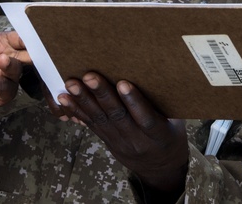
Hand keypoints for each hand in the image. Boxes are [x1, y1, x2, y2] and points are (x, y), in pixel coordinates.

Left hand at [0, 5, 26, 118]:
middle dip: (30, 49)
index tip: (28, 31)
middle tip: (28, 45)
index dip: (25, 34)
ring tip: (1, 59)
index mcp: (4, 43)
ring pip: (16, 69)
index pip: (20, 37)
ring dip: (10, 64)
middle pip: (27, 53)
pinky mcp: (3, 93)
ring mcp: (8, 77)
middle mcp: (10, 59)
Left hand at [55, 72, 188, 194]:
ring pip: (100, 120)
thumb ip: (165, 103)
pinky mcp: (107, 141)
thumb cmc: (170, 135)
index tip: (123, 83)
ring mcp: (119, 142)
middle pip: (118, 116)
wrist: (160, 168)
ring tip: (72, 84)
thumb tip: (155, 72)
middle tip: (90, 76)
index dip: (134, 101)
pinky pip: (91, 126)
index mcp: (159, 134)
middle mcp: (137, 140)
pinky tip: (64, 98)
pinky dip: (77, 111)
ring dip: (84, 101)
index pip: (146, 118)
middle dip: (102, 95)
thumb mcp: (176, 121)